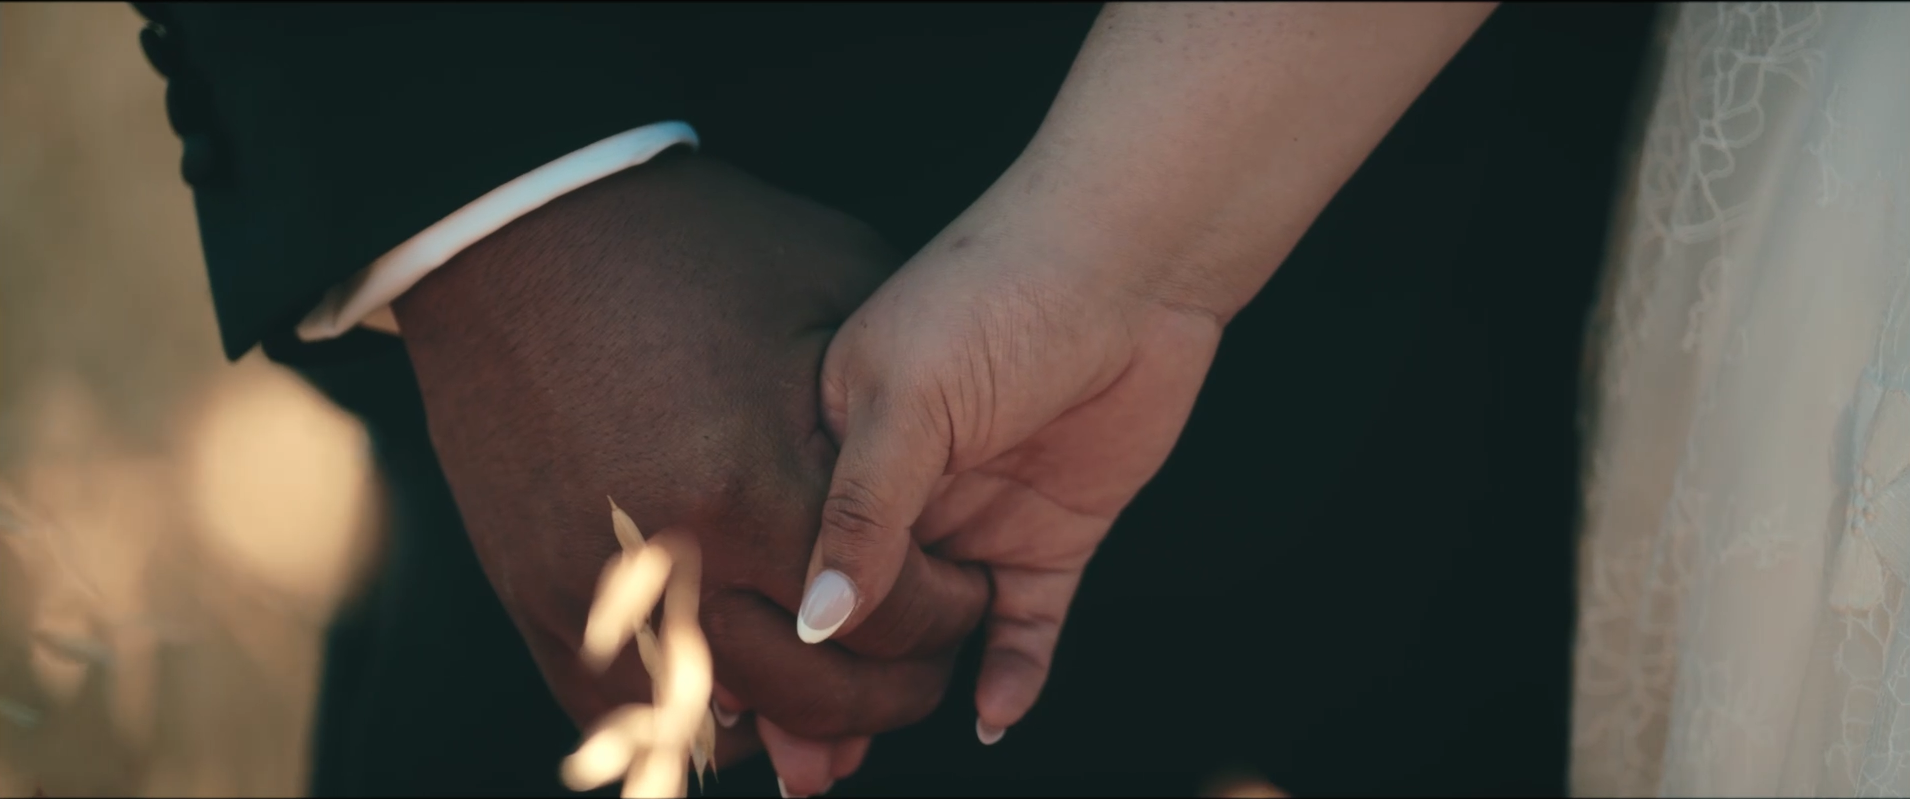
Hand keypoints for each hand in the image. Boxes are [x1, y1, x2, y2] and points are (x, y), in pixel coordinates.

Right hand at [391, 155, 988, 769]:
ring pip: (725, 721)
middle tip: (923, 664)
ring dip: (799, 722)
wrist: (521, 233)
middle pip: (815, 693)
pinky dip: (699, 720)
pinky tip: (750, 698)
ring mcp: (594, 591)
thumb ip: (896, 411)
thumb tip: (954, 497)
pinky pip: (626, 714)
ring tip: (846, 692)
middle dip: (891, 694)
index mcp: (757, 486)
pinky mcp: (538, 600)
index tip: (969, 596)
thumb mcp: (835, 293)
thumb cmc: (696, 249)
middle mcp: (673, 559)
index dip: (951, 620)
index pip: (888, 617)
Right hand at [798, 203, 1223, 741]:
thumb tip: (816, 620)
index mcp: (840, 443)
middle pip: (852, 613)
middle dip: (820, 693)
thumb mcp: (905, 396)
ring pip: (929, 636)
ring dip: (897, 700)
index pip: (792, 556)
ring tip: (848, 769)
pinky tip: (994, 718)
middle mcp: (904, 491)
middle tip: (796, 771)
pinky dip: (1013, 675)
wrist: (1131, 263)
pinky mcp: (1053, 539)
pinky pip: (1027, 627)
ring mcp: (977, 517)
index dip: (766, 633)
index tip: (737, 710)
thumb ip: (860, 511)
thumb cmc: (995, 292)